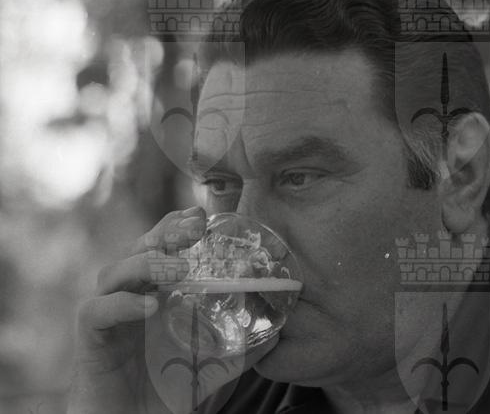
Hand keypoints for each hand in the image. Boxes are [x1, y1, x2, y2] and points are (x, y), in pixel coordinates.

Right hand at [67, 207, 277, 413]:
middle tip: (193, 228)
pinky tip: (150, 305)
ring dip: (146, 264)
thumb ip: (236, 347)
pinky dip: (122, 304)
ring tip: (178, 267)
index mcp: (154, 294)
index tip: (201, 216)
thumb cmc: (167, 393)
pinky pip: (97, 312)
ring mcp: (107, 316)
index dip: (176, 228)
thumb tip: (277, 333)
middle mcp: (129, 297)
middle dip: (164, 233)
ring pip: (114, 272)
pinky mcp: (91, 340)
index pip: (161, 249)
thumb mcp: (210, 366)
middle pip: (138, 250)